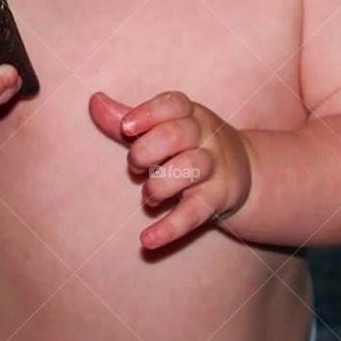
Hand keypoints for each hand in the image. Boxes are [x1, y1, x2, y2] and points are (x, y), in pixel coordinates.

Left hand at [89, 90, 252, 249]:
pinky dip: (169, 228)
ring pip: (190, 168)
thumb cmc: (189, 145)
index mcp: (191, 114)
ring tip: (148, 196)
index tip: (126, 127)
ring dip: (158, 184)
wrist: (246, 172)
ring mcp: (215, 167)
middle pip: (177, 134)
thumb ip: (128, 118)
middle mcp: (206, 136)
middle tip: (134, 165)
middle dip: (146, 150)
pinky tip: (147, 240)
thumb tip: (94, 101)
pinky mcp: (217, 199)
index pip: (174, 104)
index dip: (148, 113)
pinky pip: (194, 213)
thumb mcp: (164, 128)